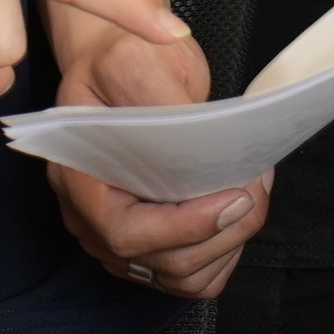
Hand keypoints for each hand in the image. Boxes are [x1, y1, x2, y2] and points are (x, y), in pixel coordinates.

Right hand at [39, 7, 270, 298]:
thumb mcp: (139, 58)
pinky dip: (222, 252)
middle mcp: (88, 215)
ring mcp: (116, 235)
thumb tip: (201, 140)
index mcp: (74, 172)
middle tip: (258, 187)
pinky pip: (189, 275)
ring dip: (229, 242)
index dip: (180, 227)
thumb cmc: (126, 58)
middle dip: (221, 233)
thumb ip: (164, 99)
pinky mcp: (148, 241)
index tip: (233, 199)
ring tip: (253, 192)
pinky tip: (236, 213)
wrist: (125, 64)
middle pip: (158, 261)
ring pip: (179, 275)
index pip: (121, 230)